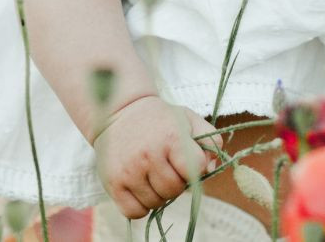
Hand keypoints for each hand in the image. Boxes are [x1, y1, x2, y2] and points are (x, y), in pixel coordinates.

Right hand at [92, 95, 218, 218]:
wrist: (119, 112)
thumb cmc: (160, 119)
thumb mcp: (189, 119)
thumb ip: (210, 140)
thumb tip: (210, 169)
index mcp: (171, 138)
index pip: (195, 171)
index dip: (194, 169)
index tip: (184, 161)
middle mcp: (149, 155)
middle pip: (175, 190)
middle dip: (176, 183)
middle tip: (168, 169)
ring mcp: (130, 170)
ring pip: (156, 203)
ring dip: (159, 195)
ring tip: (153, 176)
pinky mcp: (114, 183)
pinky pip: (134, 212)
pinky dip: (141, 207)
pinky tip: (141, 189)